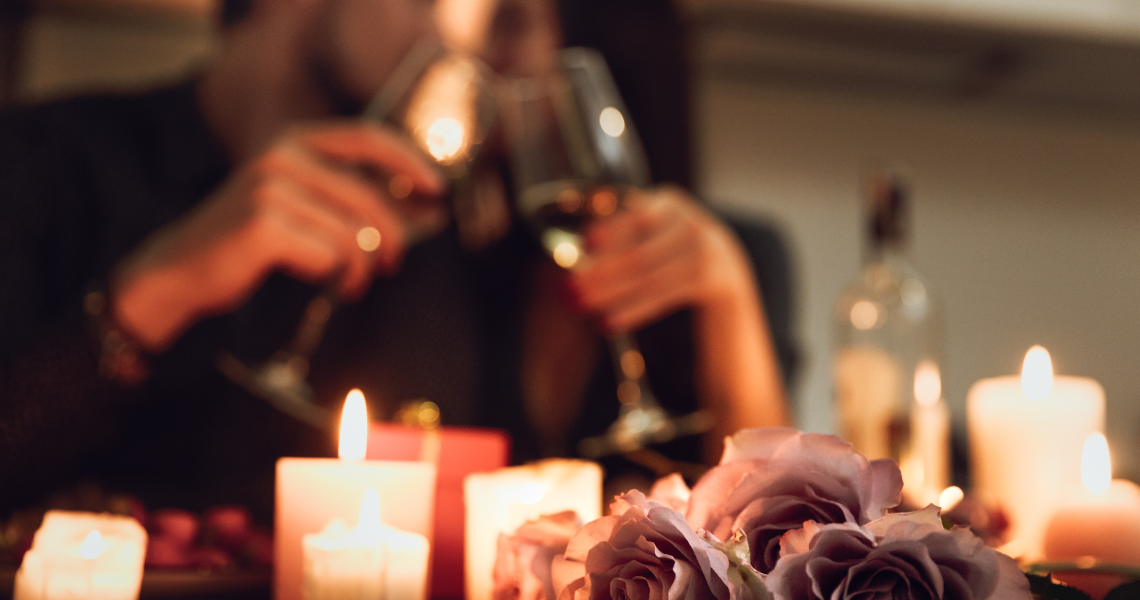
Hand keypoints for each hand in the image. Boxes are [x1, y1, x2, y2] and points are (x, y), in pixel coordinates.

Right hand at [110, 121, 445, 350]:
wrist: (179, 272)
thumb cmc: (247, 243)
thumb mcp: (294, 203)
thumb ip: (341, 195)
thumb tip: (415, 207)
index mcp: (292, 141)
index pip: (366, 137)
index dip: (408, 160)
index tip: (436, 189)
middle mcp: (280, 155)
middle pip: (368, 196)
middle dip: (392, 236)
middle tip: (392, 264)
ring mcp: (269, 187)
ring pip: (352, 232)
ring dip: (360, 267)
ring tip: (348, 283)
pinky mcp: (263, 224)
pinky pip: (330, 254)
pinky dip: (338, 277)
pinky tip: (328, 285)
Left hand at [568, 185, 755, 332]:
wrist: (727, 275)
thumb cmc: (672, 254)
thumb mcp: (652, 235)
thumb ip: (620, 239)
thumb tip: (575, 256)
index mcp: (669, 204)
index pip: (637, 217)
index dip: (611, 229)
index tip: (585, 242)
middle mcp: (691, 224)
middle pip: (639, 253)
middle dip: (599, 273)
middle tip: (568, 289)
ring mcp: (706, 253)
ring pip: (648, 278)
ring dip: (610, 294)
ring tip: (580, 306)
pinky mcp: (713, 282)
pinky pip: (663, 297)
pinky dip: (633, 311)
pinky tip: (608, 322)